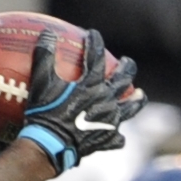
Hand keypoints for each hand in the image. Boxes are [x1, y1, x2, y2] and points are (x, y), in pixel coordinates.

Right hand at [18, 30, 142, 175]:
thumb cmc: (43, 115)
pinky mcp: (106, 140)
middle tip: (126, 62)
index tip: (92, 34)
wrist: (48, 147)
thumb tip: (46, 33)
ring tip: (139, 95)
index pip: (96, 56)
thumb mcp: (40, 84)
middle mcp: (107, 100)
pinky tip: (117, 136)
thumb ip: (44, 58)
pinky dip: (117, 137)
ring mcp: (109, 121)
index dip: (95, 42)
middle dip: (126, 67)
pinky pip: (117, 139)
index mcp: (92, 84)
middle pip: (123, 78)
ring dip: (136, 100)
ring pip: (130, 107)